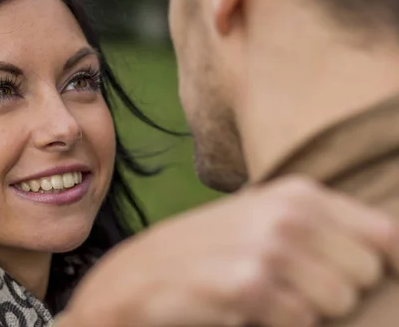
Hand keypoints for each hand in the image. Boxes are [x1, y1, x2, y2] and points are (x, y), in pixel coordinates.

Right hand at [58, 176, 398, 326]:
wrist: (134, 278)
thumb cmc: (205, 255)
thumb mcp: (262, 225)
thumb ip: (320, 231)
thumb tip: (389, 255)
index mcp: (298, 193)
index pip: (387, 233)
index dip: (387, 265)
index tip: (355, 281)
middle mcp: (288, 213)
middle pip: (367, 273)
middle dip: (334, 291)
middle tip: (283, 287)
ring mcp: (267, 247)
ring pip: (340, 301)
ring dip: (305, 312)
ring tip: (260, 297)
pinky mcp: (247, 285)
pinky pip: (301, 320)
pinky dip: (278, 324)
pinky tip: (241, 308)